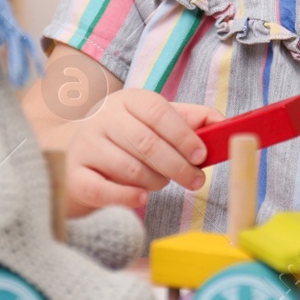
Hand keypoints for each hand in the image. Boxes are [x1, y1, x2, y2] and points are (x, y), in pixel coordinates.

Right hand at [64, 89, 223, 213]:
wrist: (79, 155)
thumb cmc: (128, 139)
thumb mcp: (156, 122)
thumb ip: (190, 120)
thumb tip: (224, 123)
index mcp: (127, 100)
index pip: (158, 112)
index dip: (184, 135)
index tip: (202, 156)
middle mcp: (103, 119)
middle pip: (147, 142)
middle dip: (177, 166)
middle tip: (196, 180)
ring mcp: (85, 146)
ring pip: (131, 169)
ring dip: (155, 182)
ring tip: (160, 183)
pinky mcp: (75, 174)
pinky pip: (104, 190)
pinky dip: (127, 197)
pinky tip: (141, 198)